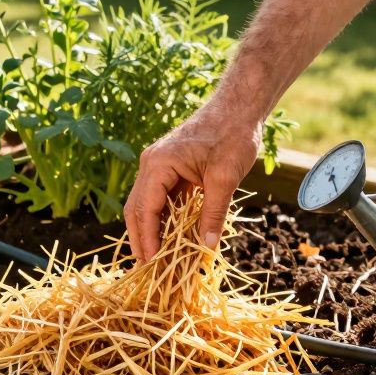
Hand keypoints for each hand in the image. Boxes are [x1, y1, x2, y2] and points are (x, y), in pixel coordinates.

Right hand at [125, 100, 261, 260]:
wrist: (238, 108)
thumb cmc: (232, 136)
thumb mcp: (225, 177)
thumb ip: (214, 213)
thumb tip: (206, 246)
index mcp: (158, 165)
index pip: (144, 209)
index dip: (147, 238)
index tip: (152, 262)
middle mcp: (151, 165)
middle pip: (137, 208)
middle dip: (141, 238)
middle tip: (147, 267)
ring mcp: (159, 166)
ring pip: (146, 204)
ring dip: (151, 229)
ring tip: (157, 257)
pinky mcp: (170, 168)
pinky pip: (161, 198)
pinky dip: (164, 218)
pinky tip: (171, 236)